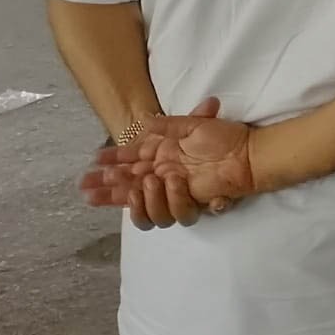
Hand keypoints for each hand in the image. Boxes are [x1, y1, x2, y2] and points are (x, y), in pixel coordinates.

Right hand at [81, 97, 253, 228]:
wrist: (247, 154)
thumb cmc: (224, 137)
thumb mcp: (195, 125)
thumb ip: (170, 125)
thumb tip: (145, 120)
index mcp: (162, 156)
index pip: (129, 162)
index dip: (111, 162)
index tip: (94, 160)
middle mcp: (162, 176)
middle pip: (126, 188)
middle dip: (105, 187)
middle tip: (86, 186)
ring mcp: (172, 191)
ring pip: (140, 204)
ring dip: (132, 196)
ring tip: (138, 183)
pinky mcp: (186, 202)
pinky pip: (164, 213)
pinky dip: (153, 204)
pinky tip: (150, 191)